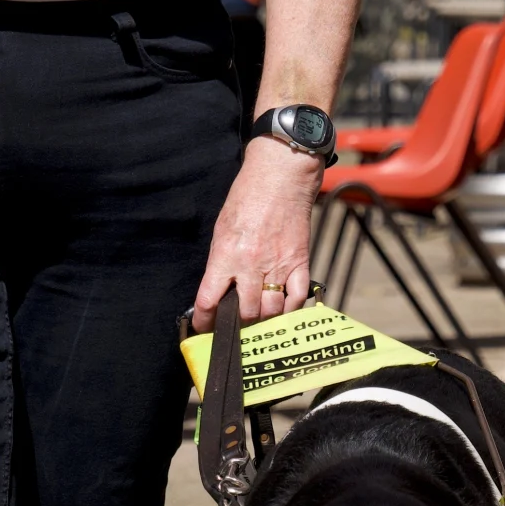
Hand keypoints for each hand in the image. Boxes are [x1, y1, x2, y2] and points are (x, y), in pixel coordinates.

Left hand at [189, 138, 322, 328]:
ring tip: (260, 319)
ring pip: (272, 311)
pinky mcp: (300, 262)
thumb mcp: (222, 229)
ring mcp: (278, 266)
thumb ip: (221, 262)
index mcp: (226, 256)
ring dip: (265, 319)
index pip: (209, 300)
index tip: (204, 328)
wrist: (280, 178)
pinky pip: (297, 298)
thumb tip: (219, 289)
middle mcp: (251, 266)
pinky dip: (291, 309)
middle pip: (246, 313)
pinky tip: (284, 310)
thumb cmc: (247, 198)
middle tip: (237, 326)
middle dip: (240, 324)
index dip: (205, 320)